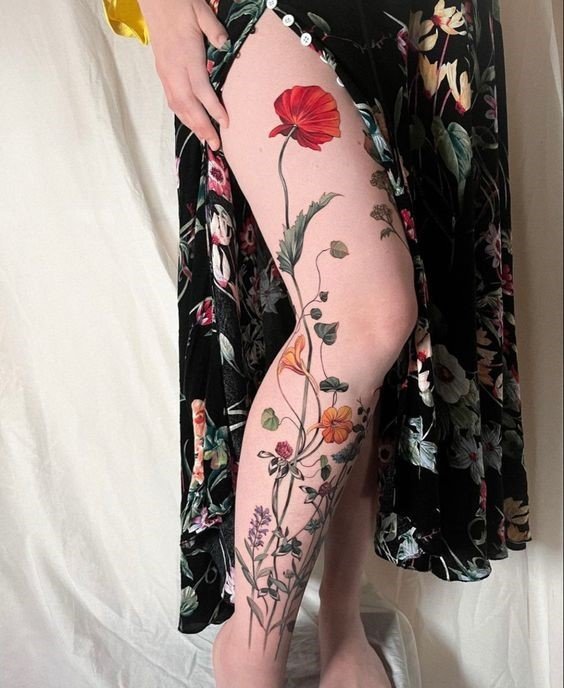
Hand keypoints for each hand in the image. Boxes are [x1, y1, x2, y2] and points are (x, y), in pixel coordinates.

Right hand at [138, 0, 229, 149]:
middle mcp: (174, 69)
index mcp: (186, 55)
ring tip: (205, 140)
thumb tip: (226, 45)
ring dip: (192, 125)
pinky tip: (191, 123)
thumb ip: (214, 30)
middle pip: (188, 105)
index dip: (213, 109)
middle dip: (202, 127)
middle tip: (216, 145)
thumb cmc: (179, 3)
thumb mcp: (201, 11)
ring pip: (178, 105)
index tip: (226, 124)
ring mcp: (166, 73)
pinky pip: (172, 99)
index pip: (201, 89)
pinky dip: (182, 114)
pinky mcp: (162, 72)